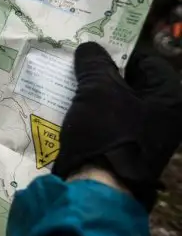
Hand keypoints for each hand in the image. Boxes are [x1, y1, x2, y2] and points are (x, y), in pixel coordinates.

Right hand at [53, 42, 181, 209]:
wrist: (99, 188)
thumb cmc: (107, 133)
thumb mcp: (98, 90)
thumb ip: (94, 63)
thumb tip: (90, 47)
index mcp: (169, 98)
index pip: (147, 61)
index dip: (119, 52)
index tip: (92, 48)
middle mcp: (163, 116)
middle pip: (131, 82)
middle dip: (103, 73)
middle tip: (77, 63)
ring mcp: (145, 135)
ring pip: (117, 102)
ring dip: (94, 93)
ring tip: (67, 83)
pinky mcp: (125, 149)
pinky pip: (110, 122)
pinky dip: (92, 113)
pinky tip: (69, 107)